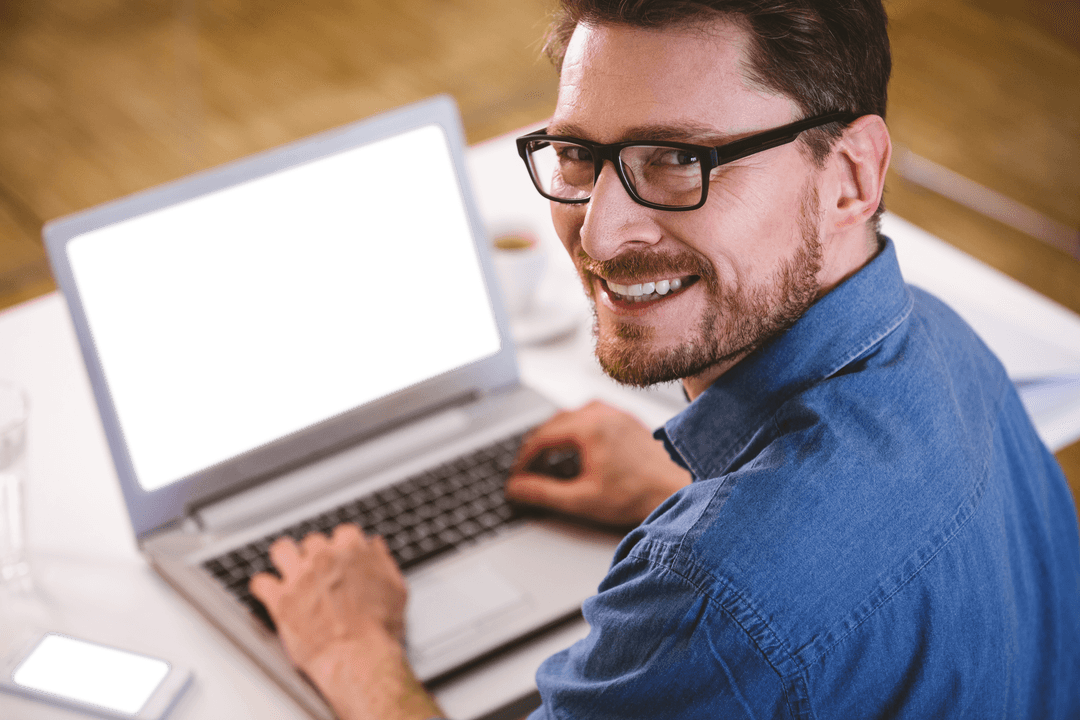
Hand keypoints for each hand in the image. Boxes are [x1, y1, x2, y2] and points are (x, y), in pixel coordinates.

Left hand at [249, 524, 440, 719]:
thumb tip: (375, 547)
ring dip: (285, 560)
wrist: (359, 657)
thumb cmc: (380, 630)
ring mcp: (299, 576)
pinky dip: (264, 588)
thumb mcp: (396, 590)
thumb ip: (383, 562)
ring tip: (287, 571)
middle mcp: (324, 558)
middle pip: (312, 542)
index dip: (341, 548)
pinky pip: (260, 582)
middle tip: (317, 573)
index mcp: (352, 550)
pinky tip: (269, 594)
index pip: (342, 534)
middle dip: (314, 556)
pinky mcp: (279, 599)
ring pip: (281, 550)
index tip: (340, 558)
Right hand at [505, 400, 691, 526]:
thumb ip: (543, 493)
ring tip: (547, 456)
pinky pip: (591, 414)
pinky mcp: (626, 418)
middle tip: (527, 467)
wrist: (675, 490)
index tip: (517, 474)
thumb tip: (516, 488)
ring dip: (555, 434)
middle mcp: (601, 413)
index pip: (541, 437)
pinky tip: (576, 446)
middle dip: (537, 445)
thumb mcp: (581, 500)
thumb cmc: (636, 496)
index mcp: (587, 428)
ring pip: (572, 415)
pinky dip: (575, 428)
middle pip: (553, 423)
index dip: (523, 458)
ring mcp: (615, 413)